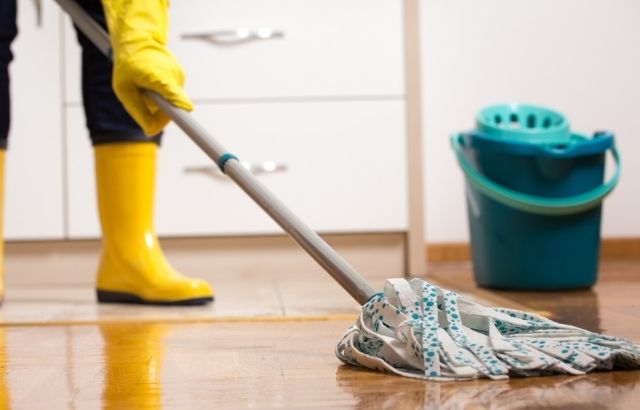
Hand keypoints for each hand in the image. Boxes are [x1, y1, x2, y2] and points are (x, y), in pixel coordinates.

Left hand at [102, 0, 192, 135]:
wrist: (138, 40)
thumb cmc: (128, 63)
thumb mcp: (124, 90)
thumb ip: (138, 111)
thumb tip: (150, 130)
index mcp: (160, 78)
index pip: (178, 102)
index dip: (183, 117)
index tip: (192, 129)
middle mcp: (175, 77)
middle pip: (174, 108)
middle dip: (159, 112)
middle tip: (141, 100)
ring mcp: (180, 76)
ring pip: (173, 102)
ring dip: (160, 102)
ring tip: (145, 86)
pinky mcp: (181, 76)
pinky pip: (173, 95)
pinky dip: (163, 94)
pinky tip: (152, 82)